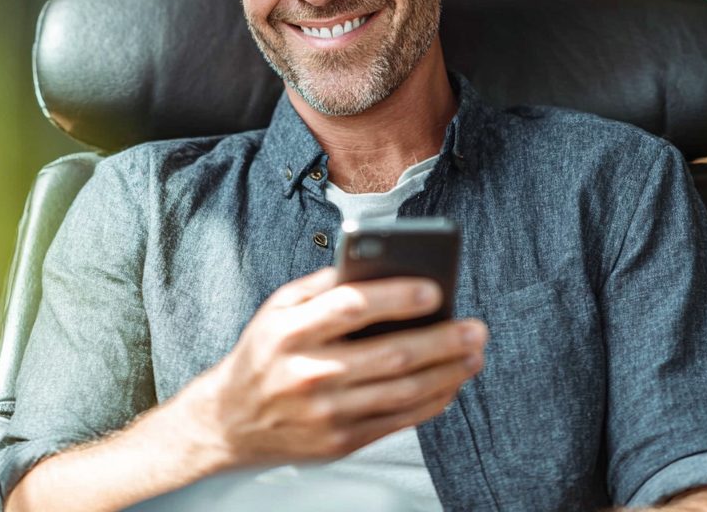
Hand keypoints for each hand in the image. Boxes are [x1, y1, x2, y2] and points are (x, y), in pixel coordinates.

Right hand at [184, 267, 487, 467]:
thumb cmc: (264, 350)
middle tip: (476, 327)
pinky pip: (398, 420)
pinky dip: (431, 401)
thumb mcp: (279, 306)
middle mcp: (310, 372)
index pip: (351, 307)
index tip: (435, 288)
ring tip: (474, 353)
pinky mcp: (340, 442)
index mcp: (292, 330)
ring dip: (447, 372)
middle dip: (441, 340)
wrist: (230, 421)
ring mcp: (327, 413)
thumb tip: (381, 265)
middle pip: (389, 354)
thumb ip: (325, 284)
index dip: (396, 297)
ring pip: (401, 391)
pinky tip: (451, 382)